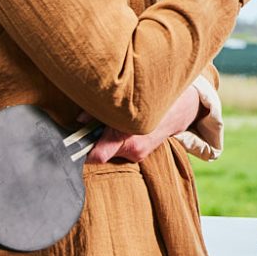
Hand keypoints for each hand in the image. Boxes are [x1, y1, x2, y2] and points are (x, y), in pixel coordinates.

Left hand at [86, 83, 202, 163]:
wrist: (183, 108)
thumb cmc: (154, 99)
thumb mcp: (127, 101)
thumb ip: (100, 112)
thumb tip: (80, 120)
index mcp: (127, 136)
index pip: (97, 156)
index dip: (83, 151)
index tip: (74, 143)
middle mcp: (133, 149)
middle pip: (101, 153)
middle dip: (95, 140)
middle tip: (92, 127)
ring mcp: (138, 155)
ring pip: (111, 151)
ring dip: (107, 139)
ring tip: (113, 124)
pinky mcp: (141, 155)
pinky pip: (121, 150)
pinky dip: (118, 141)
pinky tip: (125, 129)